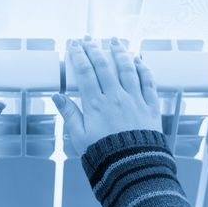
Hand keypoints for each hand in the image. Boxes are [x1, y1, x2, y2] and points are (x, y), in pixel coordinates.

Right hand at [52, 36, 160, 154]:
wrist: (132, 168)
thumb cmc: (104, 154)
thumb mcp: (79, 136)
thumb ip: (69, 114)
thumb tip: (57, 96)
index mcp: (96, 104)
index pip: (85, 72)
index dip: (78, 55)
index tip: (74, 44)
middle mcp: (116, 97)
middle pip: (104, 66)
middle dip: (95, 48)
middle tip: (89, 38)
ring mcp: (135, 100)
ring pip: (127, 69)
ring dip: (120, 52)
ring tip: (114, 40)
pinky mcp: (150, 106)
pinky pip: (148, 82)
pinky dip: (143, 68)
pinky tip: (138, 60)